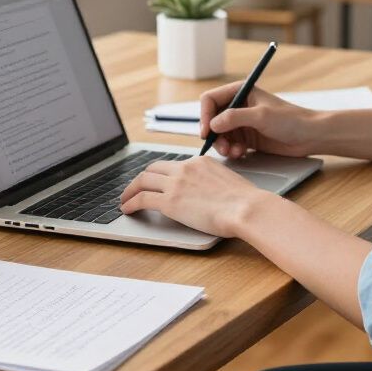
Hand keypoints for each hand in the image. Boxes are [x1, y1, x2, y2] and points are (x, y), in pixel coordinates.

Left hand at [119, 156, 268, 237]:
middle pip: (153, 169)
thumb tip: (205, 191)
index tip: (155, 181)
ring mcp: (176, 184)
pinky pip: (142, 199)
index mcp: (199, 161)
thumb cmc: (244, 200)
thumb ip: (211, 181)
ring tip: (125, 199)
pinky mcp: (170, 202)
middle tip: (134, 188)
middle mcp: (185, 168)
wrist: (246, 208)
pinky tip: (127, 209)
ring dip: (130, 190)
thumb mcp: (226, 180)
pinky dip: (131, 203)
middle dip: (140, 179)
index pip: (172, 164)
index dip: (160, 174)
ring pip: (143, 181)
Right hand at [199, 82, 316, 159]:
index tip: (206, 131)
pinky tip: (241, 153)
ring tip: (233, 152)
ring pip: (219, 134)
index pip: (210, 99)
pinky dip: (231, 150)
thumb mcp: (261, 116)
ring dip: (222, 144)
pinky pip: (229, 143)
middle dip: (213, 134)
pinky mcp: (247, 137)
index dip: (205, 115)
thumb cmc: (290, 120)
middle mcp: (238, 105)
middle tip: (221, 147)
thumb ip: (234, 118)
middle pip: (212, 119)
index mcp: (241, 91)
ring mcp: (242, 122)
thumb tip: (212, 124)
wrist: (309, 136)